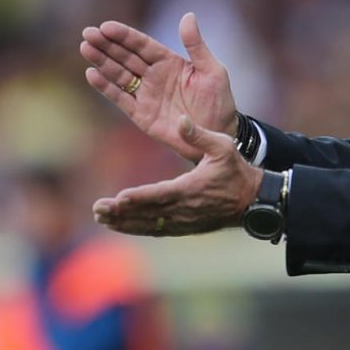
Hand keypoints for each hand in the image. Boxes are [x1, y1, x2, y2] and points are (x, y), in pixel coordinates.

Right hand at [81, 12, 237, 161]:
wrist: (218, 135)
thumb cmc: (218, 102)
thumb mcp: (212, 71)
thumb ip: (196, 45)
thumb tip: (188, 15)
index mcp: (169, 62)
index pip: (142, 45)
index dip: (124, 36)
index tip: (106, 26)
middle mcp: (154, 76)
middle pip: (125, 56)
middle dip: (106, 45)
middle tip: (88, 33)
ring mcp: (146, 95)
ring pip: (119, 74)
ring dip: (102, 62)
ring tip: (85, 48)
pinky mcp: (141, 114)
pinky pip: (120, 98)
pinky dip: (105, 87)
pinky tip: (91, 74)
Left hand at [93, 117, 261, 236]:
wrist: (252, 201)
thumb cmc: (236, 170)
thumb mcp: (223, 146)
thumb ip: (199, 134)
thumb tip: (181, 119)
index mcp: (192, 188)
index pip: (161, 194)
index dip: (140, 197)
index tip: (119, 198)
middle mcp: (184, 209)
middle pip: (148, 213)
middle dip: (121, 212)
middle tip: (98, 209)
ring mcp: (183, 221)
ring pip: (148, 224)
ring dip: (124, 223)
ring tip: (101, 218)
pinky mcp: (184, 227)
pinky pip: (156, 230)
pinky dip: (136, 228)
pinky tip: (119, 225)